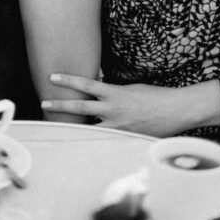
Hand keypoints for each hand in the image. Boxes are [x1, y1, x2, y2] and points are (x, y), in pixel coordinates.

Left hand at [41, 73, 190, 135]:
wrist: (175, 111)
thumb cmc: (154, 96)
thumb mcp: (130, 87)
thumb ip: (112, 89)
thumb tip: (97, 86)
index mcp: (114, 93)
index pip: (86, 84)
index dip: (68, 80)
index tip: (53, 77)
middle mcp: (113, 110)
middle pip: (80, 107)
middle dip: (61, 105)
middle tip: (44, 102)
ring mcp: (117, 127)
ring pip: (89, 127)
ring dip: (73, 126)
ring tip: (57, 128)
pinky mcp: (123, 139)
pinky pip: (104, 138)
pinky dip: (95, 139)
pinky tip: (83, 142)